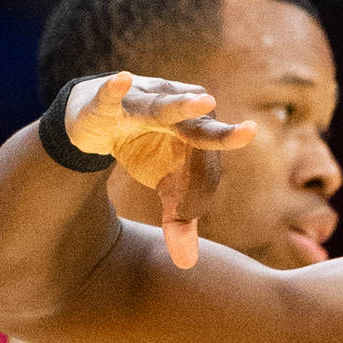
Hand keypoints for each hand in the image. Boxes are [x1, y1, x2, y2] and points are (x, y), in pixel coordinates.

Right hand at [63, 72, 256, 267]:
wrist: (95, 120)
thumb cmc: (145, 151)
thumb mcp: (164, 188)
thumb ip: (178, 221)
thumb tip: (186, 263)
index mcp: (190, 133)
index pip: (210, 144)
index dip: (223, 145)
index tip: (241, 141)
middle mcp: (170, 114)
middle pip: (196, 123)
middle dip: (218, 128)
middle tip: (248, 131)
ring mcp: (137, 104)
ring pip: (160, 106)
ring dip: (179, 104)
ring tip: (205, 100)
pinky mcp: (103, 105)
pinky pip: (109, 96)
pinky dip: (114, 90)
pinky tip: (122, 80)